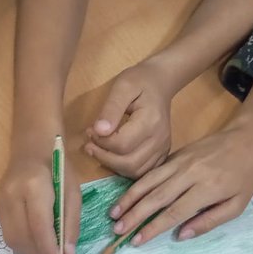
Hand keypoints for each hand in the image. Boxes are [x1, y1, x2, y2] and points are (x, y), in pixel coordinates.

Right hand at [0, 148, 79, 253]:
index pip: (38, 226)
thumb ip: (71, 223)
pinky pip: (7, 233)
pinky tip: (35, 240)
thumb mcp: (73, 192)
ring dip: (29, 252)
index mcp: (34, 187)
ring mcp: (0, 201)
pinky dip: (22, 243)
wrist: (32, 147)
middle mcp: (12, 195)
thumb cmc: (57, 167)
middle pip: (21, 237)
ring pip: (11, 240)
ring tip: (45, 252)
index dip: (47, 249)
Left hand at [85, 57, 178, 178]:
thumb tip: (98, 131)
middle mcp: (159, 140)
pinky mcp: (161, 155)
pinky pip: (141, 172)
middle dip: (103, 157)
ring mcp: (162, 149)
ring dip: (112, 165)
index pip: (121, 144)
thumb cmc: (139, 81)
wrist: (160, 83)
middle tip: (89, 145)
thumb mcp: (122, 87)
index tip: (90, 131)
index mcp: (151, 121)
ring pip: (134, 172)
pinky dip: (124, 169)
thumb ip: (110, 109)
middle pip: (128, 163)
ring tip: (99, 151)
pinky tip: (113, 157)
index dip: (101, 142)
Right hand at [109, 83, 252, 244]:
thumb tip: (181, 235)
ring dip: (129, 198)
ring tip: (114, 213)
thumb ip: (209, 221)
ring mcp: (180, 162)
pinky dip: (136, 184)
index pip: (174, 211)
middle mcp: (190, 174)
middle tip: (117, 229)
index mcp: (207, 189)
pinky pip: (152, 172)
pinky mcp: (175, 155)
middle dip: (134, 214)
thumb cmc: (245, 176)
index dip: (153, 227)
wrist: (248, 139)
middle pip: (156, 197)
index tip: (137, 240)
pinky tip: (126, 196)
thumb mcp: (236, 205)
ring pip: (149, 181)